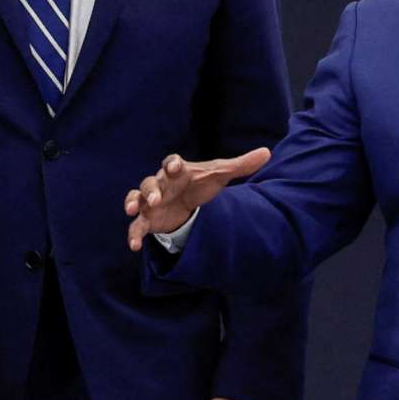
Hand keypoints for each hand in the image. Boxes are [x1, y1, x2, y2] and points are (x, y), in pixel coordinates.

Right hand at [125, 148, 271, 251]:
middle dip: (151, 189)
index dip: (172, 164)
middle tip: (156, 198)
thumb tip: (267, 153)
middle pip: (150, 181)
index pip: (171, 162)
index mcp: (177, 171)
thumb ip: (241, 165)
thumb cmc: (200, 184)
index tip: (176, 167)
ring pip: (136, 197)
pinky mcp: (148, 219)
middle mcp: (160, 184)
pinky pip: (136, 225)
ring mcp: (150, 201)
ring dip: (133, 202)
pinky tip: (134, 246)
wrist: (188, 203)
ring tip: (132, 210)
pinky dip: (133, 234)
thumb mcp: (220, 175)